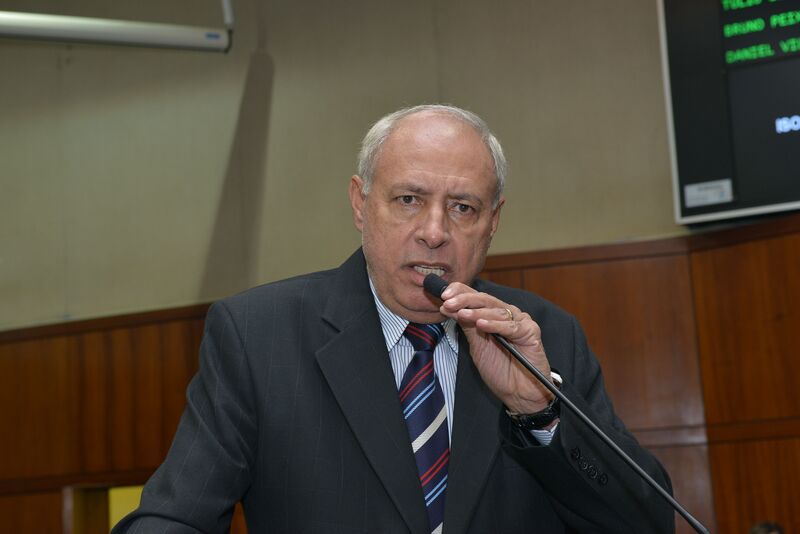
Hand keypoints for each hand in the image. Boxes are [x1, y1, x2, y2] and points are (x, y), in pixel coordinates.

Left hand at [438, 283, 553, 413]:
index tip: (444, 294)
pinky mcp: (530, 332)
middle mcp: (508, 314)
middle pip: (485, 299)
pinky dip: (495, 325)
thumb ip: (466, 326)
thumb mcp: (476, 346)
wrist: (519, 393)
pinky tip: (481, 324)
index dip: (461, 292)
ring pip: (496, 311)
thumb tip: (447, 307)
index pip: (477, 297)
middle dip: (465, 300)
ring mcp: (520, 321)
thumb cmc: (499, 370)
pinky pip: (511, 327)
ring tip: (461, 313)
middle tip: (449, 302)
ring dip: (476, 312)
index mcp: (494, 314)